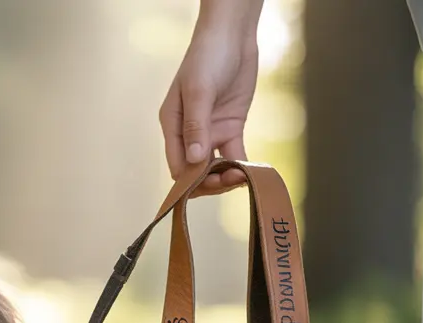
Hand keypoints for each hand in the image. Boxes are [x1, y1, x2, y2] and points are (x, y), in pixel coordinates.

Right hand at [159, 3, 262, 195]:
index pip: (176, 165)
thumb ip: (195, 126)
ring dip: (226, 176)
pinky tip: (250, 173)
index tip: (207, 186)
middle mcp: (189, 134)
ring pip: (215, 166)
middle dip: (210, 182)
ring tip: (242, 177)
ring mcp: (211, 131)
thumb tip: (193, 160)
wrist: (231, 36)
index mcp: (172, 126)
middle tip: (229, 181)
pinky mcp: (230, 127)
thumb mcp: (199, 90)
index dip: (189, 181)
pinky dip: (241, 165)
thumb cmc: (207, 57)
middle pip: (195, 171)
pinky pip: (234, 154)